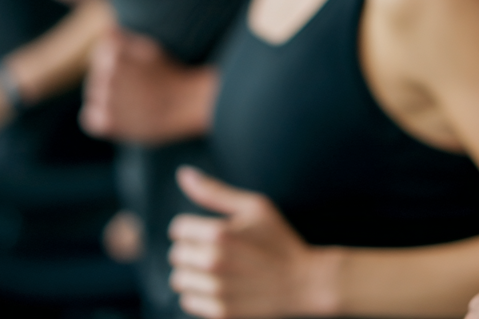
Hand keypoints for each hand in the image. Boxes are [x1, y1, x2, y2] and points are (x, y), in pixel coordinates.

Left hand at [81, 29, 216, 144]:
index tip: (133, 67)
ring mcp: (106, 100)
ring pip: (93, 94)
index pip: (100, 52)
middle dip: (111, 78)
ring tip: (132, 99)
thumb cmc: (169, 73)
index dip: (117, 60)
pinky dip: (100, 115)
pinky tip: (120, 113)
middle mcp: (106, 76)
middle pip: (96, 74)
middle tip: (137, 85)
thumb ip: (121, 39)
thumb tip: (104, 30)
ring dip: (106, 95)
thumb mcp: (148, 47)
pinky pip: (89, 117)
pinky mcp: (107, 122)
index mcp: (114, 54)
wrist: (184, 104)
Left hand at [169, 167, 338, 318]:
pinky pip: (187, 301)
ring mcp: (216, 290)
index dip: (193, 227)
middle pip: (176, 254)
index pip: (178, 228)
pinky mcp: (219, 312)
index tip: (210, 231)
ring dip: (192, 272)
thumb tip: (183, 173)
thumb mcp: (254, 206)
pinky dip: (199, 293)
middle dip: (192, 249)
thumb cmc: (278, 239)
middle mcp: (213, 262)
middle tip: (217, 248)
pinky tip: (219, 284)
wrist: (302, 282)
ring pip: (178, 279)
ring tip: (216, 267)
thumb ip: (214, 191)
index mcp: (219, 233)